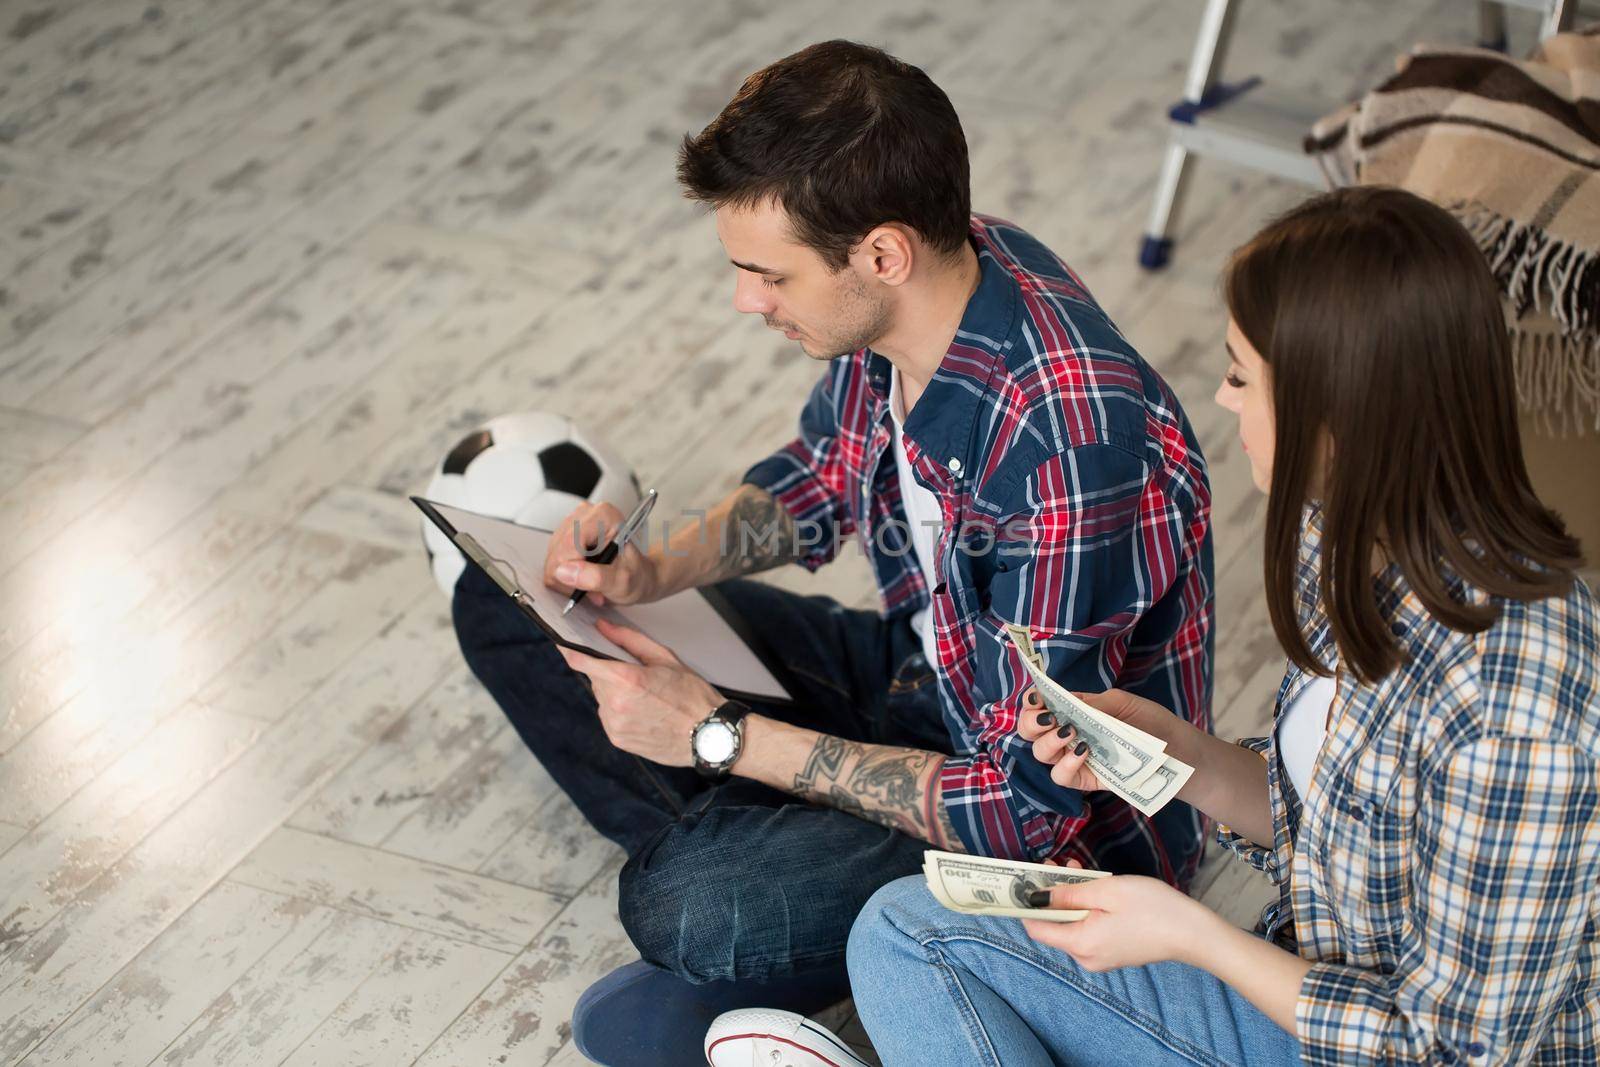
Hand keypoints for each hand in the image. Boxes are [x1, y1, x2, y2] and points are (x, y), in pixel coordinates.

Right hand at [543, 501, 661, 606]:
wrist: (640, 576)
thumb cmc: (637, 576)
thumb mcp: (623, 581)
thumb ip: (596, 577)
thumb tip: (565, 572)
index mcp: (603, 516)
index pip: (568, 546)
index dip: (573, 572)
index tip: (591, 584)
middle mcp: (584, 514)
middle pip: (557, 553)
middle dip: (572, 578)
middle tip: (595, 588)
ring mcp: (571, 524)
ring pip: (552, 560)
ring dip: (569, 579)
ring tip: (593, 583)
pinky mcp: (563, 536)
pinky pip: (552, 563)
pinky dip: (566, 577)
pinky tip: (584, 578)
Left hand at [557, 619, 720, 766]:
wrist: (710, 735)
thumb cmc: (693, 694)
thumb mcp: (665, 658)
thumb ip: (629, 640)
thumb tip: (602, 627)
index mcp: (626, 679)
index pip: (581, 660)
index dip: (568, 648)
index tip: (562, 640)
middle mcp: (615, 703)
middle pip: (596, 678)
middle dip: (609, 672)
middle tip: (637, 674)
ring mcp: (615, 724)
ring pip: (602, 698)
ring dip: (615, 693)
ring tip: (647, 697)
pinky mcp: (618, 739)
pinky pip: (609, 717)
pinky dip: (620, 711)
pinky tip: (645, 711)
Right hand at [1015, 688, 1181, 791]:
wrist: (1181, 754)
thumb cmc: (1154, 724)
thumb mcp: (1124, 704)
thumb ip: (1092, 704)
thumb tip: (1065, 702)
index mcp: (1077, 712)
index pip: (1042, 705)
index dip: (1031, 701)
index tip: (1035, 698)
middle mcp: (1071, 735)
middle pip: (1031, 732)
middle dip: (1031, 723)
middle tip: (1048, 719)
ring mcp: (1077, 759)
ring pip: (1042, 755)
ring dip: (1048, 742)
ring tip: (1069, 734)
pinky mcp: (1087, 781)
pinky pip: (1062, 777)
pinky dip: (1066, 764)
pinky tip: (1083, 753)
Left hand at [1020, 872, 1221, 970]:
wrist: (1194, 933)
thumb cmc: (1152, 908)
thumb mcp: (1106, 891)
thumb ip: (1068, 894)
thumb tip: (1036, 896)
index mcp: (1080, 943)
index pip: (1035, 928)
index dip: (1025, 903)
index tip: (1022, 879)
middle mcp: (1086, 957)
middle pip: (1054, 925)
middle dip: (1051, 894)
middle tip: (1054, 863)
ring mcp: (1101, 958)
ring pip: (1072, 925)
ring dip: (1070, 898)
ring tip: (1076, 868)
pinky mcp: (1114, 953)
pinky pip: (1089, 930)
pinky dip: (1086, 909)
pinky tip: (1094, 887)